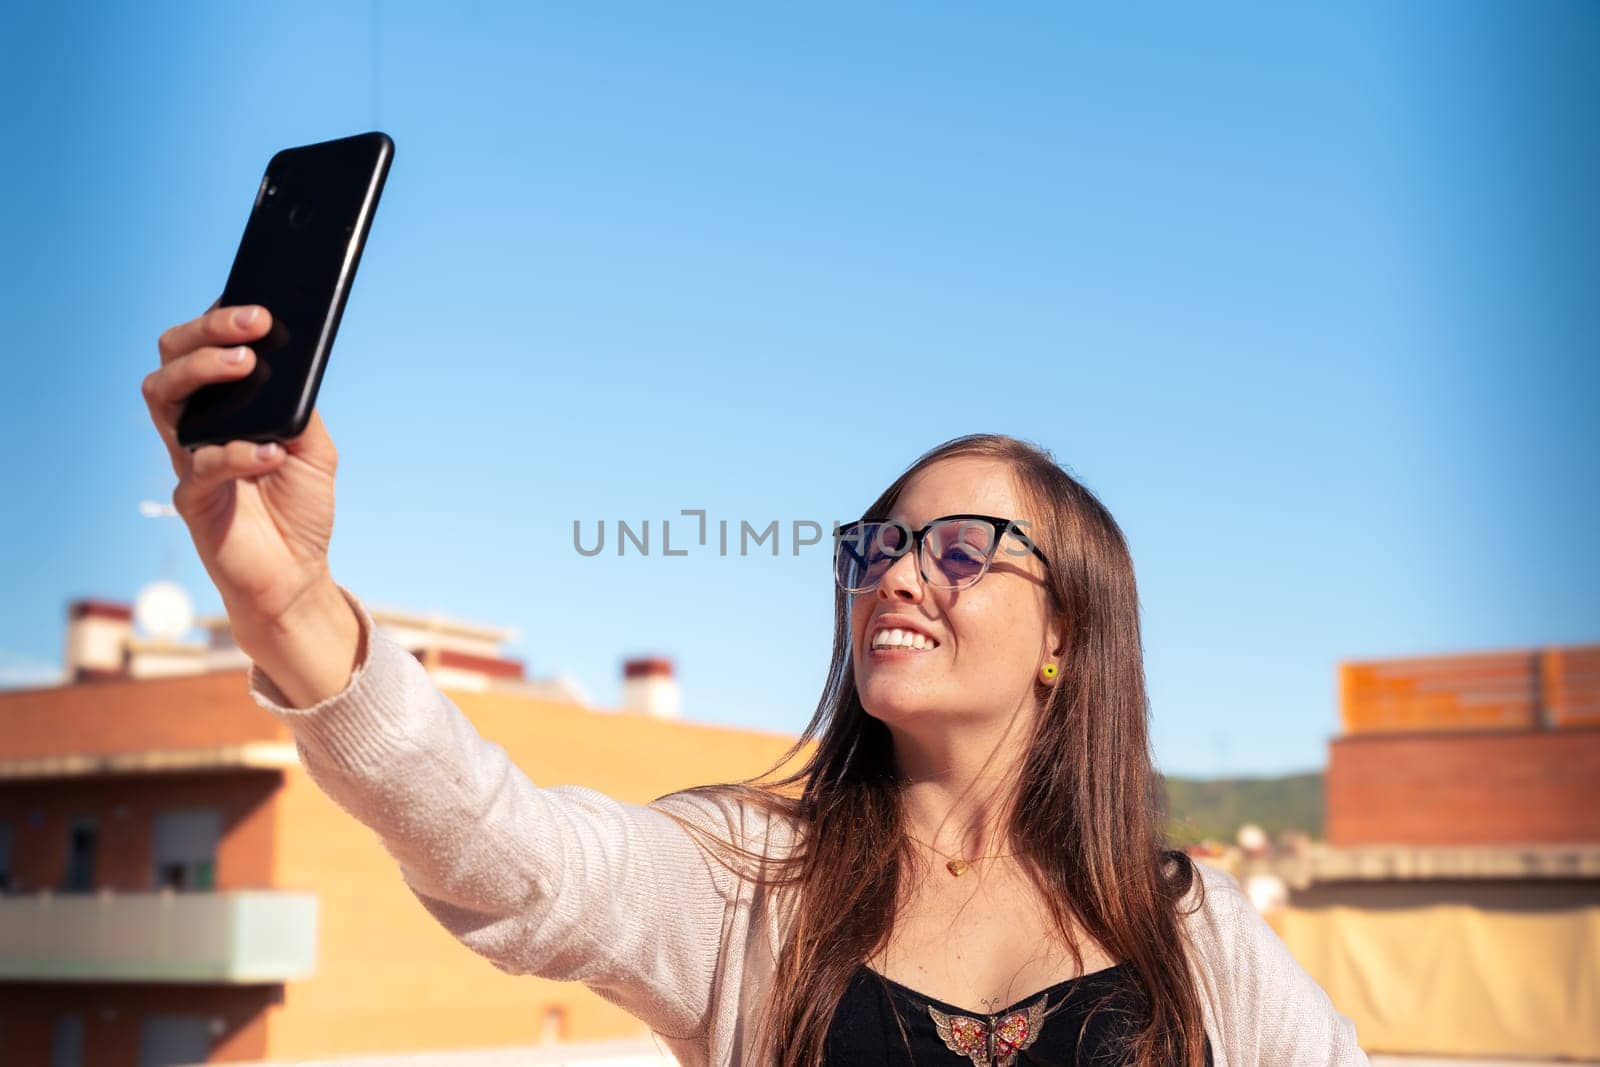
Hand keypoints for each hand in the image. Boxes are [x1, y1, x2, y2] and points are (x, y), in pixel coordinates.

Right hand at [143, 300, 341, 641]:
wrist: (295, 573)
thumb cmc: (300, 506)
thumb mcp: (315, 448)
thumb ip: (299, 406)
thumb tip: (295, 362)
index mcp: (224, 405)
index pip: (204, 346)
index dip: (220, 318)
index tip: (256, 300)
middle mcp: (196, 423)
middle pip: (172, 358)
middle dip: (207, 331)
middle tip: (255, 323)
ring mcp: (187, 457)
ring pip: (163, 396)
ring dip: (201, 371)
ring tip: (244, 363)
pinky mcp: (191, 498)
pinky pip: (200, 465)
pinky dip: (236, 453)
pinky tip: (269, 452)